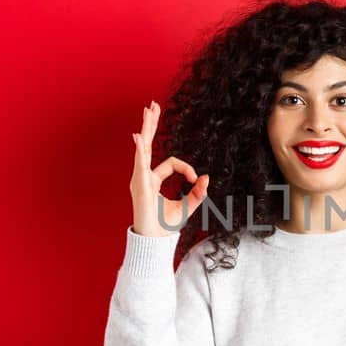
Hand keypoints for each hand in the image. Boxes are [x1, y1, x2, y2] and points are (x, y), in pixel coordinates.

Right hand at [130, 101, 209, 236]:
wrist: (154, 240)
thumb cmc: (166, 225)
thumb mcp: (188, 206)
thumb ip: (197, 192)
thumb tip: (206, 177)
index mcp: (152, 180)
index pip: (171, 164)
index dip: (187, 169)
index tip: (195, 181)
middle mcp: (143, 176)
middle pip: (148, 145)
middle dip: (151, 124)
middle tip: (152, 105)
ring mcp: (139, 178)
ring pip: (144, 147)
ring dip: (147, 127)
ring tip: (148, 110)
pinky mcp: (139, 184)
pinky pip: (140, 162)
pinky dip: (140, 148)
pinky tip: (139, 136)